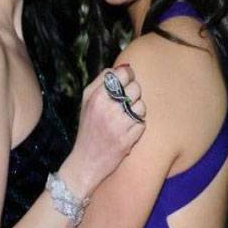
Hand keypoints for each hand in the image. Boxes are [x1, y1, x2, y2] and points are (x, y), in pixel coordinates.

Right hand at [59, 65, 145, 198]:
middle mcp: (107, 109)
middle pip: (135, 88)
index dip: (128, 76)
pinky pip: (142, 123)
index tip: (126, 82)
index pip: (122, 74)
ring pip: (141, 106)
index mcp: (96, 96)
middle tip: (125, 102)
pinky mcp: (127, 140)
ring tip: (126, 117)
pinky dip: (137, 126)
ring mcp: (117, 125)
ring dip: (137, 111)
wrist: (85, 161)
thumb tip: (123, 67)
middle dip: (133, 94)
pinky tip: (127, 130)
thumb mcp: (87, 100)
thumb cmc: (88, 127)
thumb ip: (102, 80)